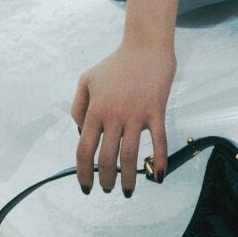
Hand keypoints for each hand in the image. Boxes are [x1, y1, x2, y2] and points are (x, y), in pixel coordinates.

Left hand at [71, 39, 175, 194]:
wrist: (146, 46)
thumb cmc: (116, 63)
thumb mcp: (87, 80)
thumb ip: (78, 106)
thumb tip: (79, 133)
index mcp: (95, 110)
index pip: (84, 149)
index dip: (83, 173)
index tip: (86, 187)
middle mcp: (114, 115)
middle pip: (107, 158)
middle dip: (106, 180)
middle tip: (108, 190)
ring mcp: (136, 114)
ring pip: (130, 155)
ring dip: (128, 178)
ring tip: (127, 191)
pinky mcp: (156, 110)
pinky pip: (159, 141)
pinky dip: (159, 161)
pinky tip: (157, 177)